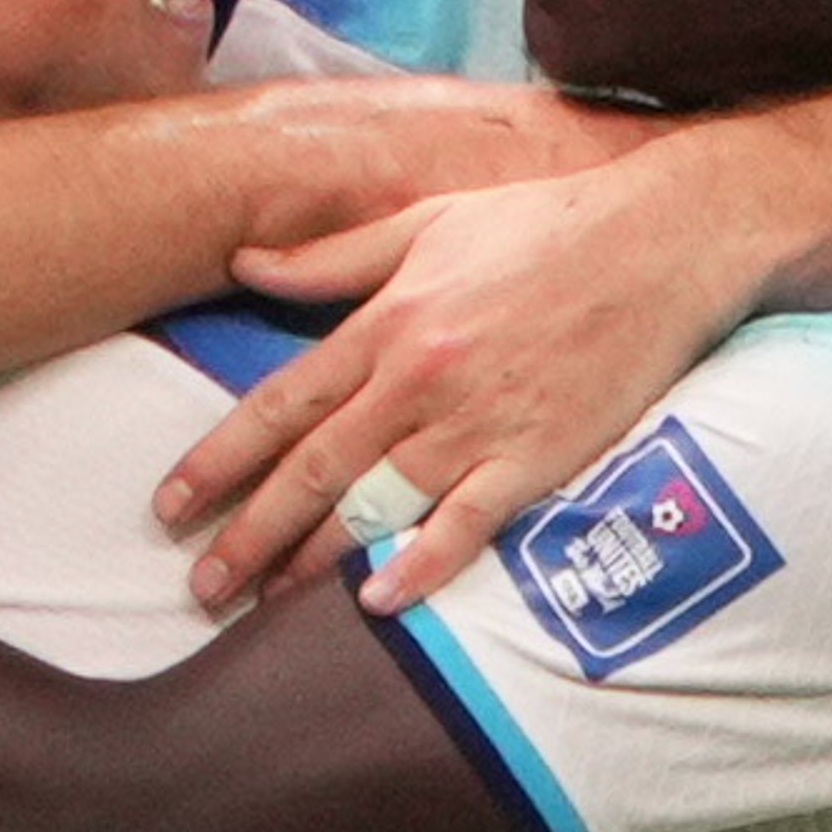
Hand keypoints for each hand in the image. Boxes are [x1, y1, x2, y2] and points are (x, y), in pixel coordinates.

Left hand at [159, 157, 758, 613]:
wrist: (660, 242)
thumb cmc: (542, 226)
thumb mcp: (424, 223)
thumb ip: (330, 259)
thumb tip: (244, 264)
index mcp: (385, 323)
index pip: (279, 405)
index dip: (219, 460)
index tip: (170, 505)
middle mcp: (418, 380)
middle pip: (312, 470)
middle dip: (247, 534)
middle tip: (199, 587)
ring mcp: (477, 423)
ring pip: (374, 507)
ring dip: (313, 564)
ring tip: (264, 608)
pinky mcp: (537, 457)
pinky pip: (467, 526)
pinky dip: (421, 567)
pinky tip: (378, 603)